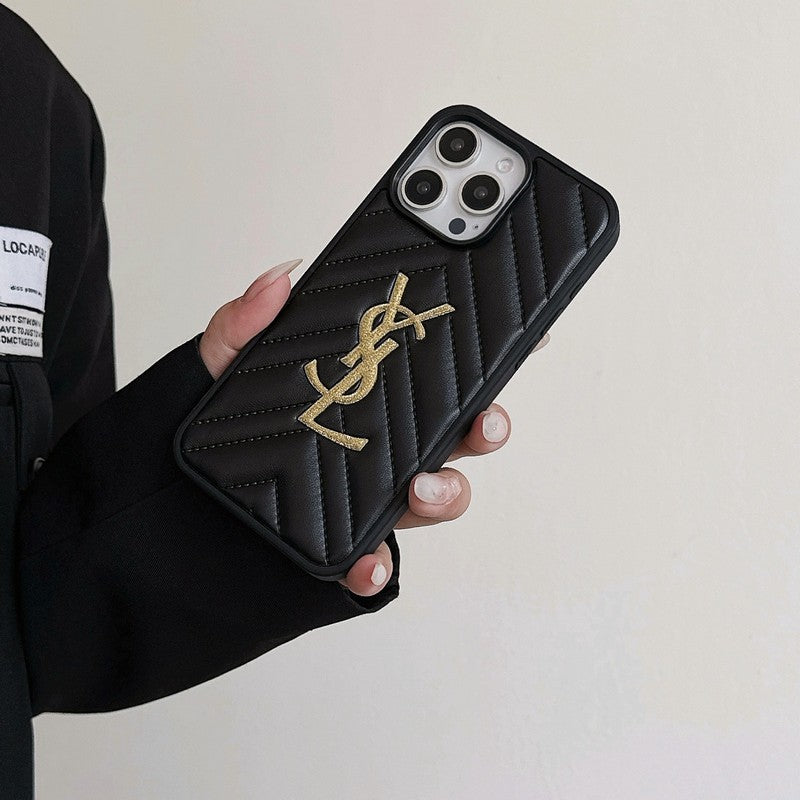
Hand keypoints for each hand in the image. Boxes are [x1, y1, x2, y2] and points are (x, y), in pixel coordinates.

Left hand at [198, 260, 548, 596]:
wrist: (174, 503)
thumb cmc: (217, 425)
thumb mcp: (223, 362)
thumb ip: (247, 321)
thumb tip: (281, 277)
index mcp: (369, 393)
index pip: (438, 371)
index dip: (486, 355)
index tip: (526, 334)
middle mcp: (384, 444)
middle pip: (458, 434)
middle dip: (487, 425)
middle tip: (483, 419)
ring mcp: (372, 496)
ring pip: (438, 497)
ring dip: (446, 494)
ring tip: (420, 489)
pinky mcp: (347, 544)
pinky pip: (378, 563)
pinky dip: (378, 569)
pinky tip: (365, 566)